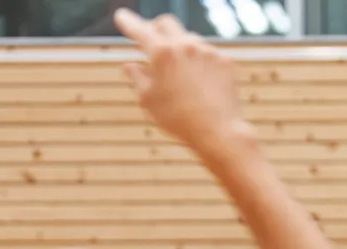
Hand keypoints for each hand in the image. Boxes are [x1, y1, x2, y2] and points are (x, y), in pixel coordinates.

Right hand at [114, 8, 251, 158]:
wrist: (219, 133)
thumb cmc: (180, 120)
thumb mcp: (149, 101)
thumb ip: (137, 78)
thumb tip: (130, 67)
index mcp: (162, 52)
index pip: (139, 29)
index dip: (128, 22)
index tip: (122, 17)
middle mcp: (185, 45)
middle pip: (165, 23)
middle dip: (155, 29)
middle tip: (151, 42)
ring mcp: (207, 52)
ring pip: (189, 39)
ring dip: (180, 48)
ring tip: (178, 71)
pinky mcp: (224, 62)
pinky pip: (208, 55)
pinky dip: (200, 62)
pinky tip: (199, 81)